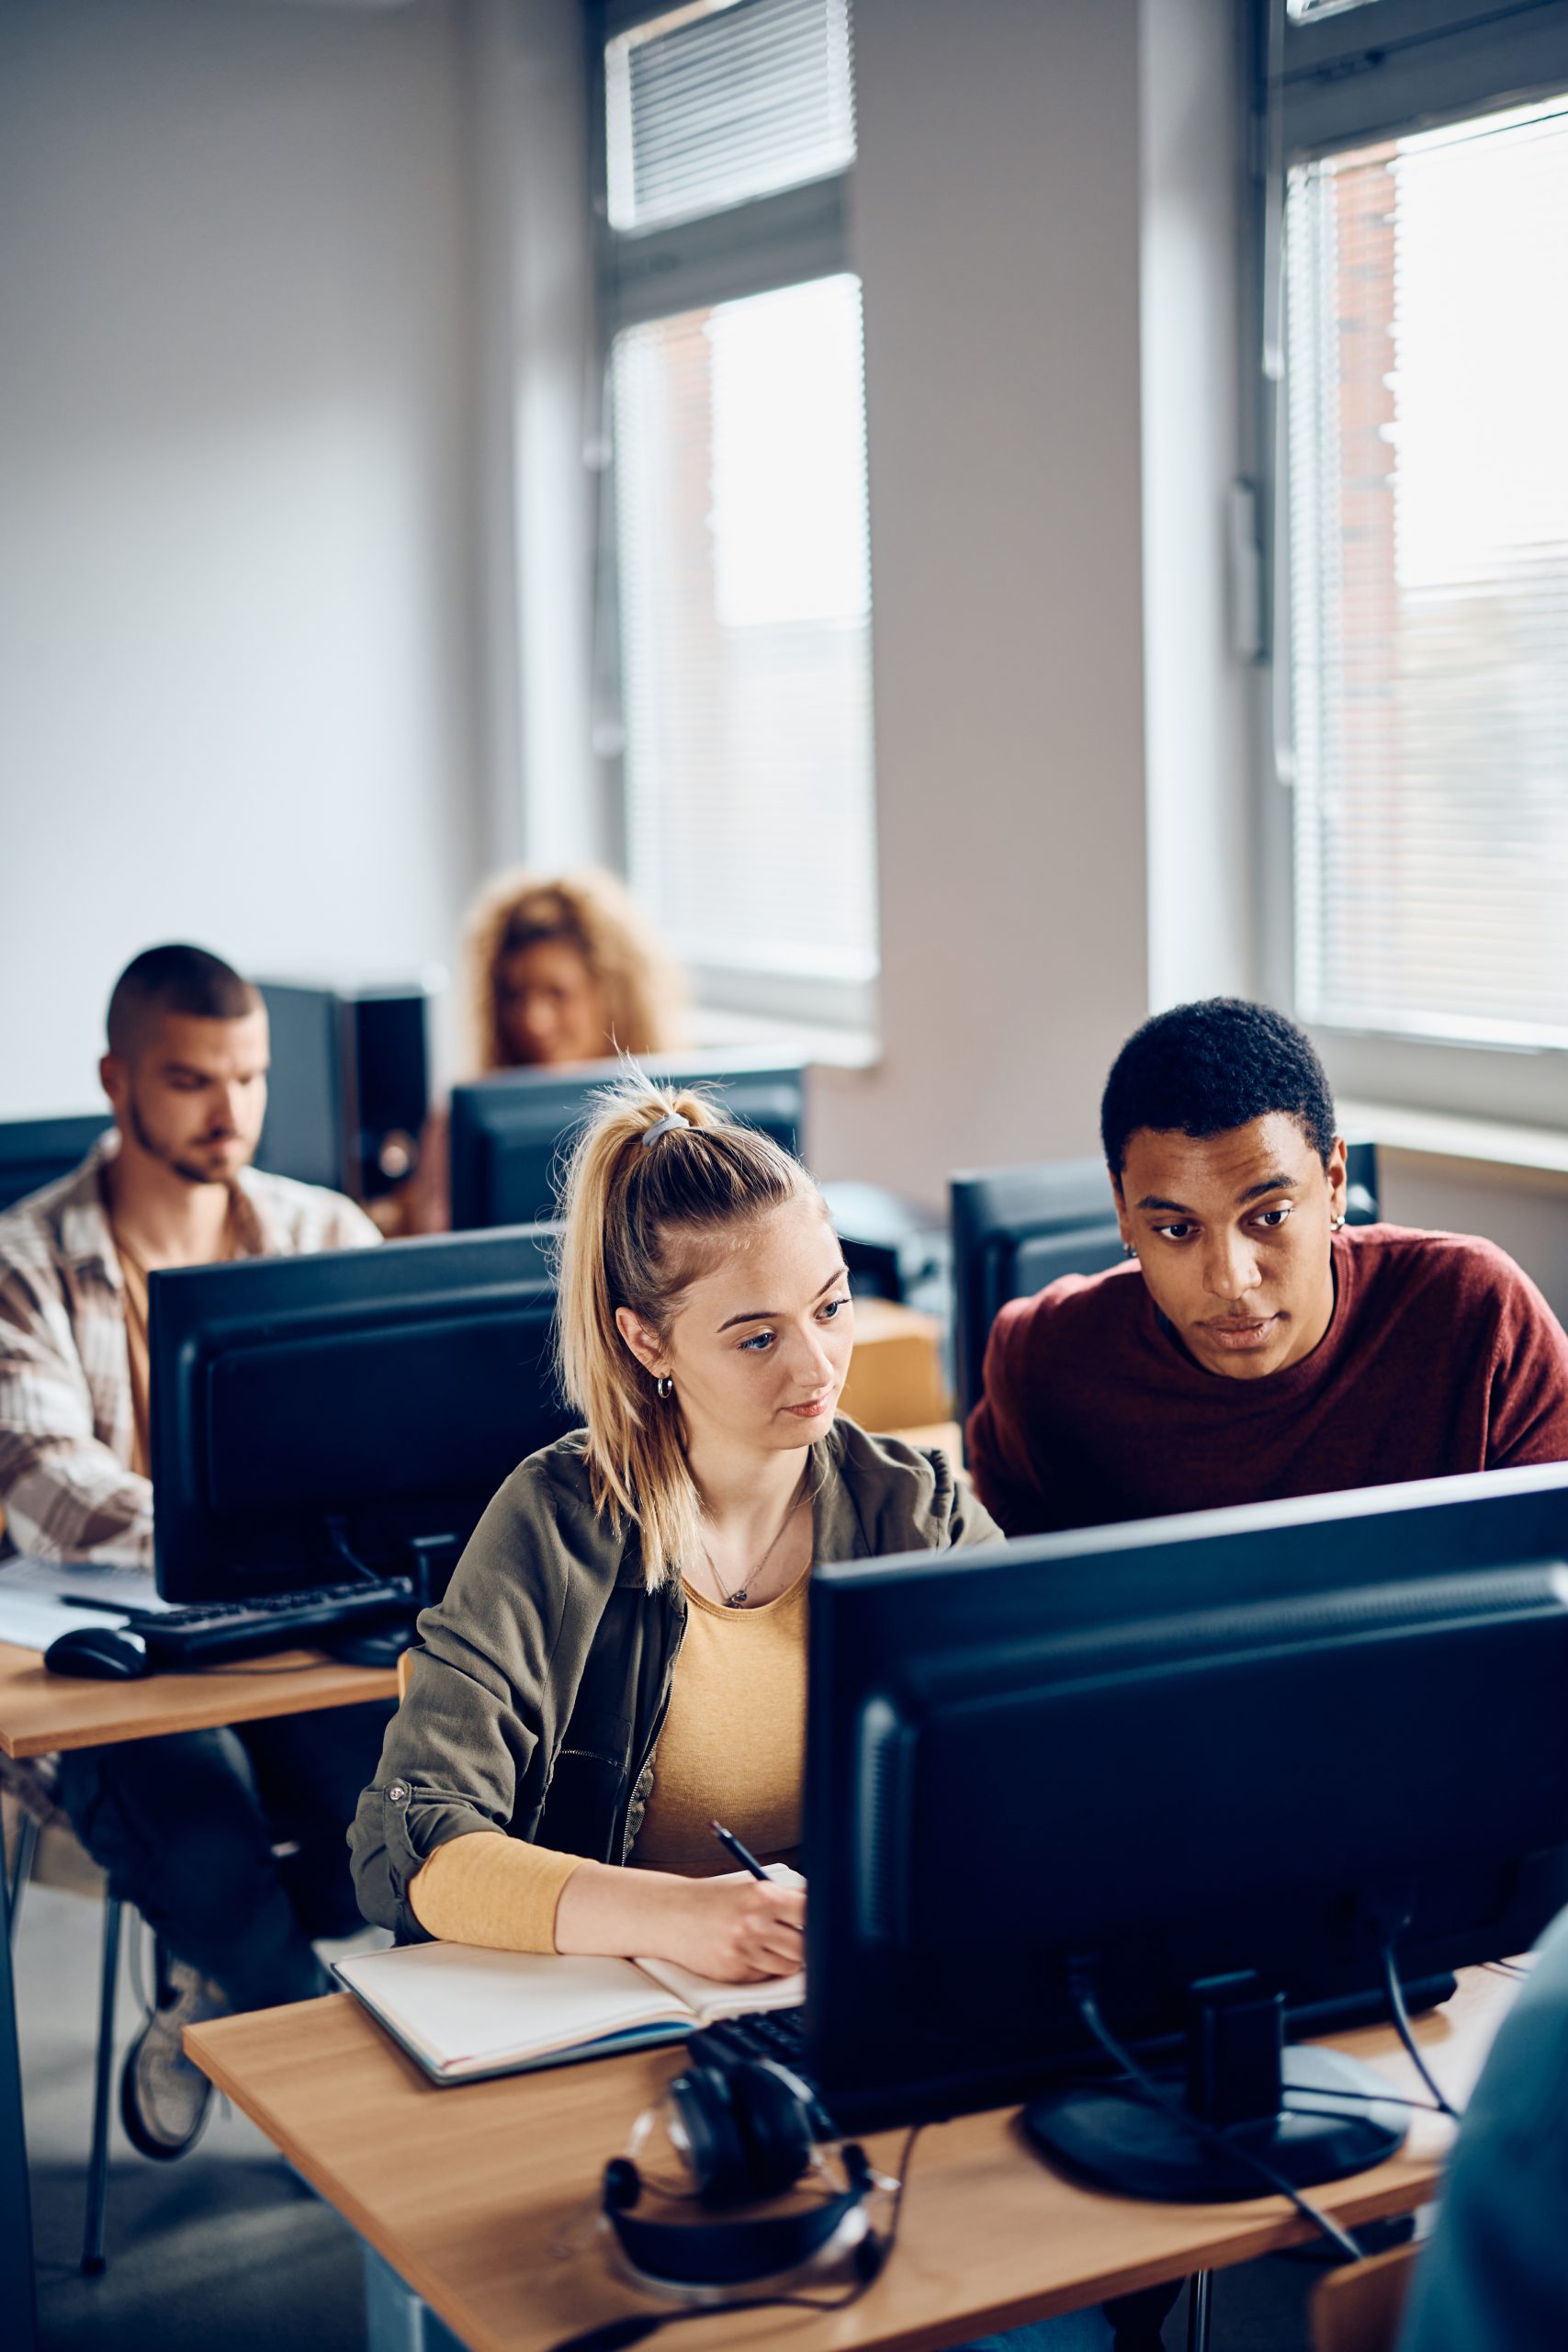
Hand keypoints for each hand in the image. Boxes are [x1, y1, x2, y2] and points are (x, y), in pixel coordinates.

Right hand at [655, 1870, 805, 1982]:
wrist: (672, 1915)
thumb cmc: (712, 1900)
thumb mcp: (747, 1888)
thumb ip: (781, 1900)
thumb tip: (818, 1915)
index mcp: (762, 1896)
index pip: (809, 1912)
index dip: (817, 1919)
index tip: (820, 1922)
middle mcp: (754, 1924)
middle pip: (804, 1945)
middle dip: (804, 1943)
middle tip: (797, 1937)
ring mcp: (744, 1951)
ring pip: (789, 1965)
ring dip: (786, 1958)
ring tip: (771, 1944)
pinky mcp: (734, 1972)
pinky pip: (766, 1975)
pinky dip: (764, 1968)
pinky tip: (749, 1953)